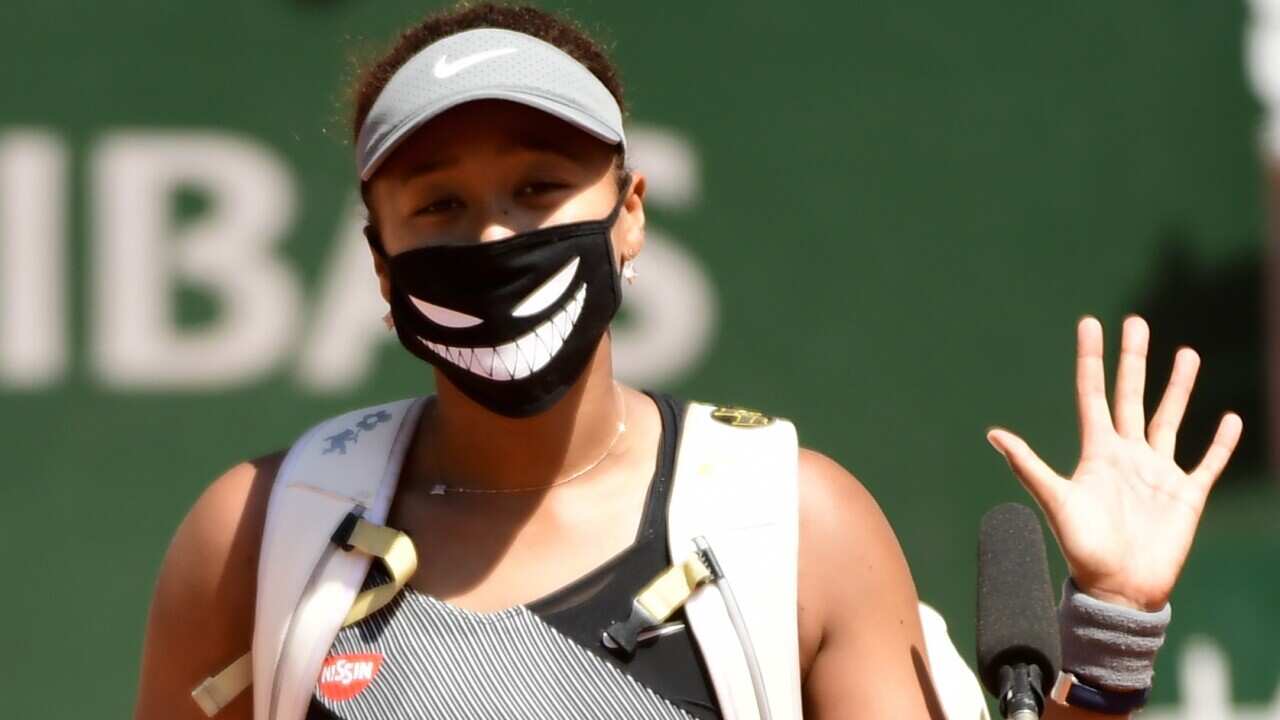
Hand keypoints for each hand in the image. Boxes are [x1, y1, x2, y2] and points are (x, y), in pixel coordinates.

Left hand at [986, 316, 1242, 610]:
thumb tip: (993, 434)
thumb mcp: (1056, 501)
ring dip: (1179, 388)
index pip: (1093, 394)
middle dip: (1135, 360)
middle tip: (1137, 322)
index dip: (1092, 359)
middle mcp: (1127, 455)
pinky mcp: (1186, 495)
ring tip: (1187, 353)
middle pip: (1131, 396)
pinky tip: (1230, 419)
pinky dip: (1219, 443)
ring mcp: (1158, 473)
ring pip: (1169, 419)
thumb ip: (1029, 466)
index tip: (1091, 323)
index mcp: (1097, 452)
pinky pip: (1206, 463)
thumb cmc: (1083, 548)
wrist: (1118, 589)